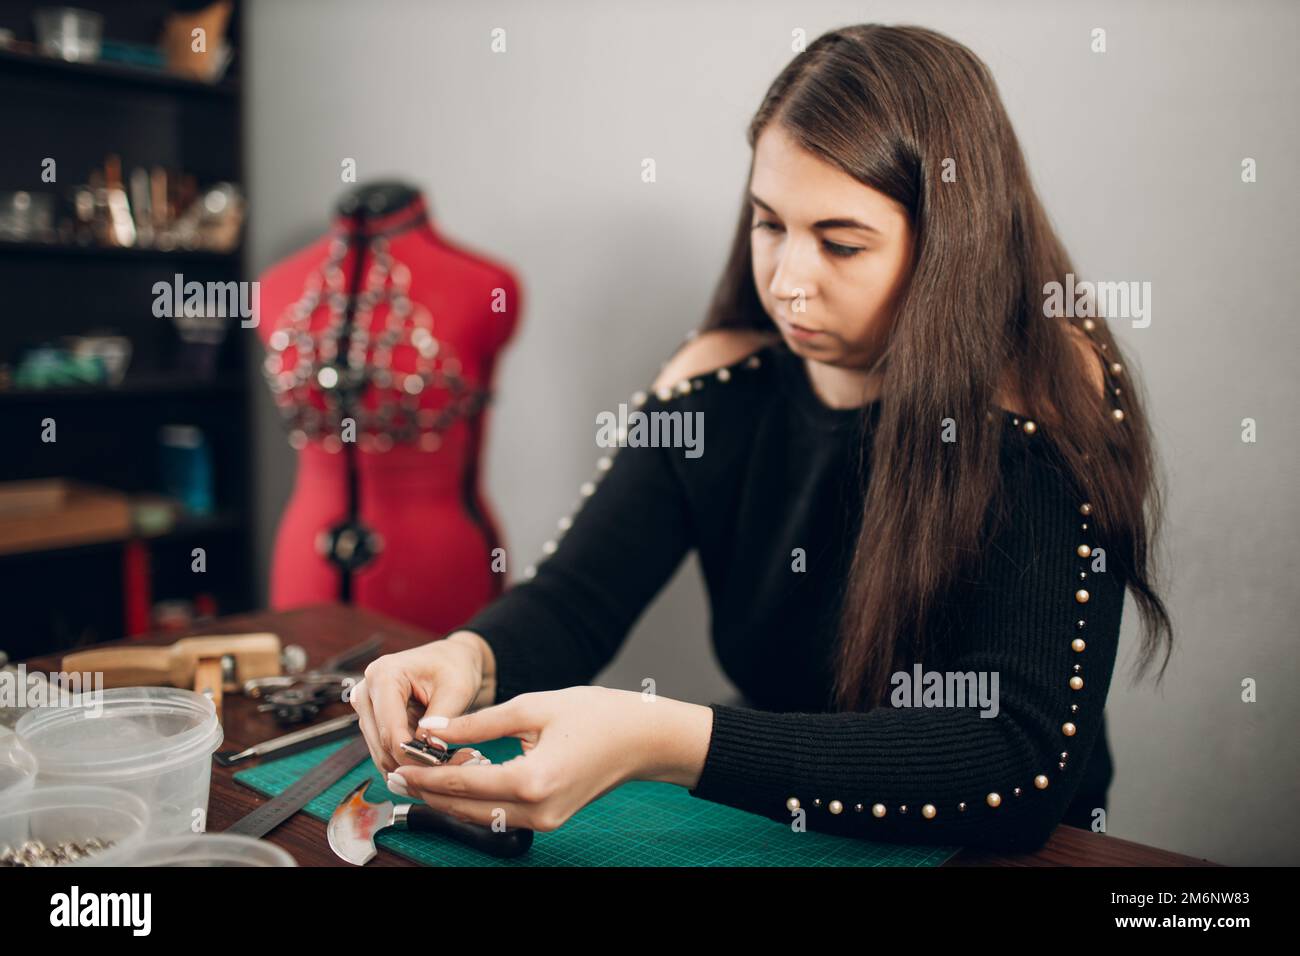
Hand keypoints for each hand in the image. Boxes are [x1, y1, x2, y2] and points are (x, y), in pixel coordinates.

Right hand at [349, 631, 492, 774]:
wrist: (451, 661)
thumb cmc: (455, 668)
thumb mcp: (457, 689)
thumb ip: (442, 718)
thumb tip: (430, 747)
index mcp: (383, 675)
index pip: (390, 728)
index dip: (412, 754)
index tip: (437, 767)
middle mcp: (366, 691)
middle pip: (382, 743)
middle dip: (412, 762)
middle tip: (446, 769)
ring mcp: (366, 707)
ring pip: (382, 753)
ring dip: (410, 765)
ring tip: (444, 765)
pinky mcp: (371, 721)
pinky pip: (385, 752)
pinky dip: (407, 761)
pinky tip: (432, 763)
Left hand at [389, 686, 709, 832]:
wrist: (643, 739)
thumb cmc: (597, 716)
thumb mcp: (533, 707)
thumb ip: (478, 723)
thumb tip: (433, 729)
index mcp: (531, 780)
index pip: (463, 781)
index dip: (426, 774)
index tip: (398, 765)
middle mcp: (536, 810)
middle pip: (465, 807)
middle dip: (428, 792)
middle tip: (396, 776)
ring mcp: (544, 821)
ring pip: (479, 815)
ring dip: (448, 798)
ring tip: (419, 778)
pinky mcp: (549, 820)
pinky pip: (499, 814)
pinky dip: (475, 799)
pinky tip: (459, 779)